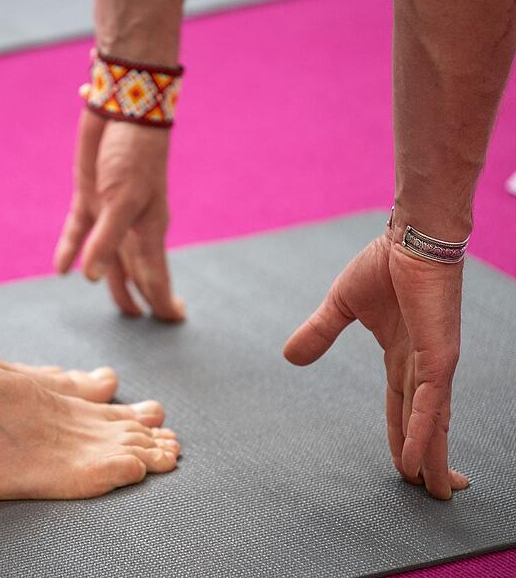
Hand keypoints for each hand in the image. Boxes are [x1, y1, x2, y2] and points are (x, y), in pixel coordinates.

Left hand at [54, 109, 184, 320]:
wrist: (122, 110)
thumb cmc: (132, 156)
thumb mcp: (122, 201)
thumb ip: (106, 241)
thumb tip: (89, 278)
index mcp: (150, 231)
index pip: (156, 276)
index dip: (162, 300)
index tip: (173, 321)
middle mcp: (131, 227)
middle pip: (134, 272)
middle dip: (138, 296)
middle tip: (139, 320)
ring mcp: (109, 214)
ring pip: (108, 257)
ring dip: (108, 279)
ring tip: (115, 302)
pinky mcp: (88, 198)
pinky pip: (78, 231)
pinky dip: (69, 250)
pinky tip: (61, 270)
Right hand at [283, 233, 468, 498]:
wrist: (410, 236)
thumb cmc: (384, 263)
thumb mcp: (341, 305)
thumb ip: (319, 332)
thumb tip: (289, 357)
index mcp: (403, 352)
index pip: (402, 403)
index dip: (402, 433)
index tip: (403, 463)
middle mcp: (422, 363)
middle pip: (425, 420)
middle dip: (429, 456)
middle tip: (434, 491)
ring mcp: (433, 361)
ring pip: (433, 419)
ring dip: (432, 455)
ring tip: (434, 490)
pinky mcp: (437, 354)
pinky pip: (428, 400)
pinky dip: (423, 430)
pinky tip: (418, 457)